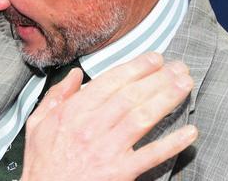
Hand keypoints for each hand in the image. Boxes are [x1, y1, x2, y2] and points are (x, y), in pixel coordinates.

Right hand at [22, 53, 197, 180]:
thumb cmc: (42, 162)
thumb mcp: (38, 123)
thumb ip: (57, 95)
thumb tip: (76, 75)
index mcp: (73, 112)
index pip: (110, 82)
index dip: (136, 68)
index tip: (155, 58)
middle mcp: (92, 127)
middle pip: (131, 96)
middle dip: (157, 78)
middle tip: (179, 67)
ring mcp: (107, 149)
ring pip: (142, 118)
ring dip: (167, 99)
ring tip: (185, 85)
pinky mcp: (120, 172)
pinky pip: (150, 155)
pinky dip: (172, 143)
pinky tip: (189, 132)